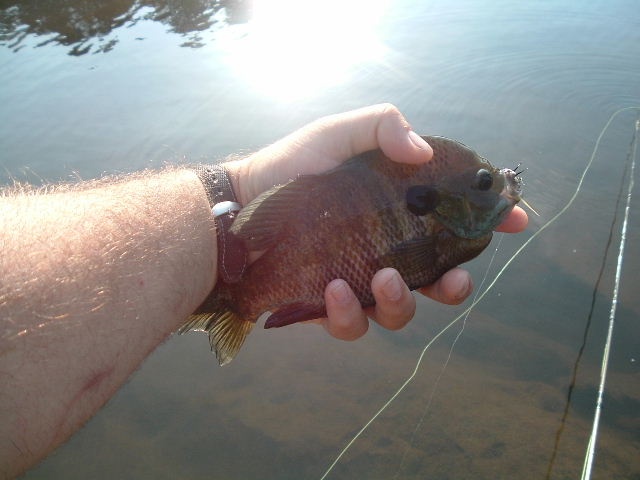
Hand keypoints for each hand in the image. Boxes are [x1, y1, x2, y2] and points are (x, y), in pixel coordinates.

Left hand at [224, 104, 527, 339]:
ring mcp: (358, 281)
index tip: (516, 220)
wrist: (241, 202)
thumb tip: (424, 153)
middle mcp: (385, 250)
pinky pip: (352, 324)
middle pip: (438, 282)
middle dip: (455, 288)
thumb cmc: (293, 166)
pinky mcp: (328, 305)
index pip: (455, 222)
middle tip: (453, 280)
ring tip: (382, 279)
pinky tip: (336, 290)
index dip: (491, 223)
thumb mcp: (340, 132)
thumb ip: (384, 127)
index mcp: (397, 213)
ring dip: (401, 303)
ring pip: (400, 312)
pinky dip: (349, 314)